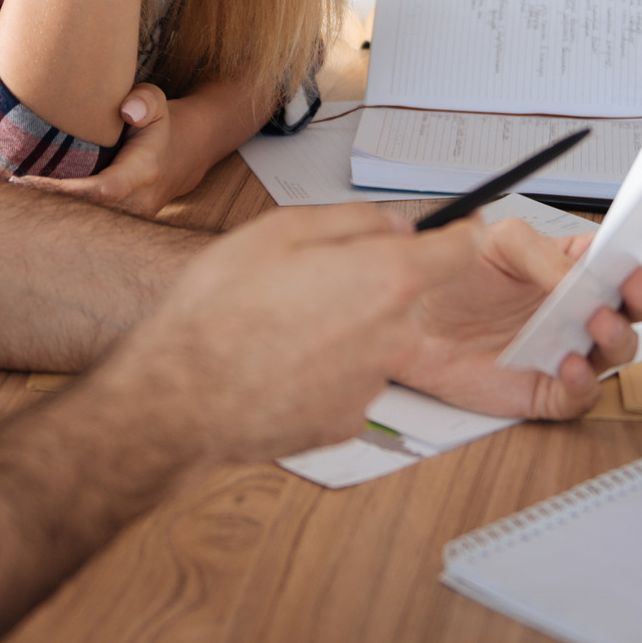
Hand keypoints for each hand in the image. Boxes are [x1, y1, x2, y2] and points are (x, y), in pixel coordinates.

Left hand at [18, 83, 218, 216]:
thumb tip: (126, 109)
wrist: (181, 156)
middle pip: (81, 217)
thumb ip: (146, 101)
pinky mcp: (114, 224)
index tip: (22, 182)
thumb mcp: (158, 103)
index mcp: (141, 175)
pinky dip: (50, 218)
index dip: (60, 192)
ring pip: (78, 226)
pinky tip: (18, 209)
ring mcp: (125, 220)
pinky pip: (80, 225)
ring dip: (41, 217)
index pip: (98, 192)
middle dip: (39, 209)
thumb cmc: (160, 125)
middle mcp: (134, 205)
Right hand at [87, 203, 485, 463]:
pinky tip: (278, 363)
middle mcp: (391, 336)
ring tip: (281, 326)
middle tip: (312, 280)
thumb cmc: (220, 310)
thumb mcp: (279, 229)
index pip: (461, 250)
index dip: (460, 233)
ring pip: (374, 343)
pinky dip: (323, 372)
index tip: (457, 229)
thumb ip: (351, 221)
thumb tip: (394, 226)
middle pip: (408, 300)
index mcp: (384, 279)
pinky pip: (347, 382)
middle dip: (373, 286)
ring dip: (344, 331)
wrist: (181, 396)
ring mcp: (371, 386)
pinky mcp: (345, 422)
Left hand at [388, 215, 641, 417]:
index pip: (629, 253)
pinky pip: (581, 393)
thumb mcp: (497, 244)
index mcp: (573, 263)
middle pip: (637, 304)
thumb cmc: (452, 277)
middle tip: (633, 283)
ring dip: (618, 335)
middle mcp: (578, 307)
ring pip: (620, 349)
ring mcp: (568, 347)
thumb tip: (579, 277)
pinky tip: (569, 363)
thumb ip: (543, 256)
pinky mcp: (547, 388)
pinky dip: (583, 382)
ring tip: (595, 321)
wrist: (406, 320)